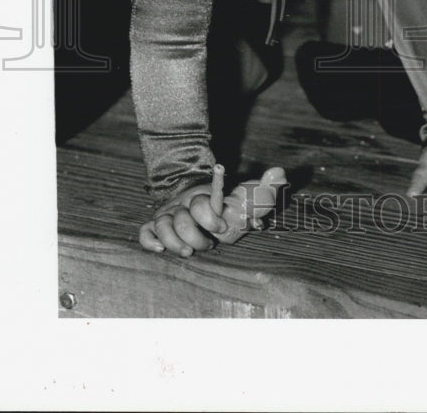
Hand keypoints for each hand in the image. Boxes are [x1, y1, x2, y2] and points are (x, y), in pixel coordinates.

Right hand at [138, 166, 286, 256]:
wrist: (204, 200)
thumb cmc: (230, 203)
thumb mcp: (249, 196)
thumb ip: (265, 189)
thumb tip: (280, 173)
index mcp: (206, 196)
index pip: (203, 200)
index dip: (210, 215)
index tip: (221, 227)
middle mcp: (185, 204)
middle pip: (182, 219)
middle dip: (196, 236)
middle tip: (210, 243)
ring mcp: (170, 215)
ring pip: (162, 226)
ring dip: (175, 242)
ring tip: (190, 252)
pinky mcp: (158, 227)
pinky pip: (146, 231)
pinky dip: (150, 241)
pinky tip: (161, 250)